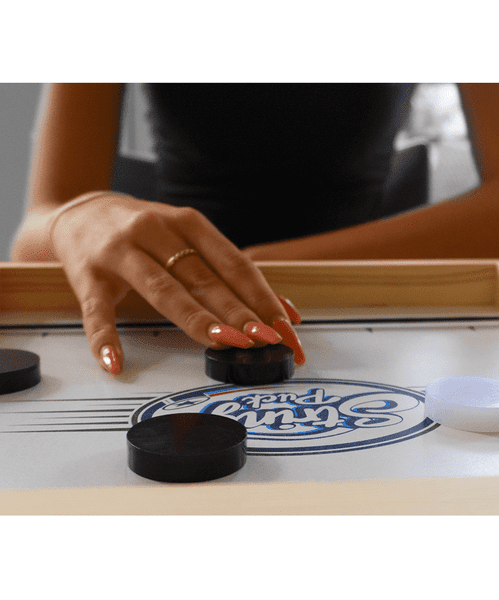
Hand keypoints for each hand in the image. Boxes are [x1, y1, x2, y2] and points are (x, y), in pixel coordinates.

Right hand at [48, 192, 304, 373]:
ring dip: (195, 319)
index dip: (262, 296)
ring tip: (223, 344)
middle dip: (238, 312)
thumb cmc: (146, 232)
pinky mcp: (88, 275)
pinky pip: (97, 311)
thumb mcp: (189, 238)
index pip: (234, 263)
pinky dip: (105, 338)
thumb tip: (283, 309)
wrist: (82, 213)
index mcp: (188, 223)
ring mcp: (121, 253)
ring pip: (163, 290)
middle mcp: (156, 232)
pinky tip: (117, 362)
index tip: (284, 326)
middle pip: (204, 278)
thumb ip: (229, 272)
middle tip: (264, 340)